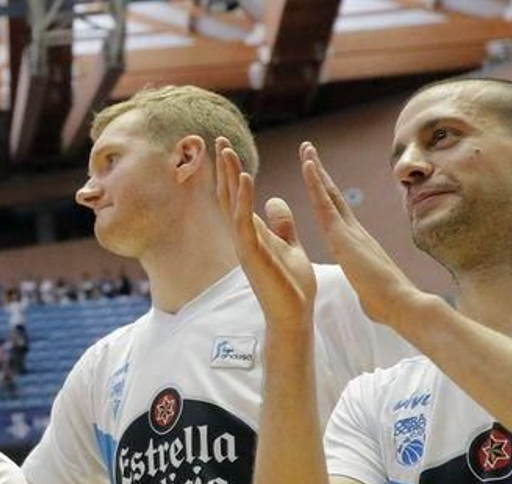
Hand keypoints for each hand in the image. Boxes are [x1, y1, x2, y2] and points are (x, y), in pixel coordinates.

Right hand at [214, 136, 315, 335]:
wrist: (293, 315)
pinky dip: (244, 198)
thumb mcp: (290, 246)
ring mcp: (245, 246)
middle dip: (224, 168)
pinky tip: (246, 177)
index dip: (232, 173)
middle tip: (218, 140)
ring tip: (225, 151)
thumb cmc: (291, 286)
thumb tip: (276, 200)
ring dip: (229, 176)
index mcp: (253, 234)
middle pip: (229, 196)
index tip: (227, 149)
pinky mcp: (252, 254)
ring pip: (232, 204)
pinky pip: (244, 222)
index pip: (237, 197)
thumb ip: (282, 225)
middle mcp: (243, 237)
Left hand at [299, 141, 441, 329]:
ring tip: (305, 148)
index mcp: (357, 243)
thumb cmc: (387, 304)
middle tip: (309, 151)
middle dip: (320, 173)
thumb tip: (369, 291)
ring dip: (315, 170)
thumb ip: (366, 283)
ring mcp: (350, 230)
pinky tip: (308, 165)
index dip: (326, 194)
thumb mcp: (369, 289)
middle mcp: (355, 231)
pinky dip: (316, 183)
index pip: (337, 213)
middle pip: (332, 196)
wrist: (401, 305)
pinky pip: (325, 203)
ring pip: (328, 194)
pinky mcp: (344, 236)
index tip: (317, 177)